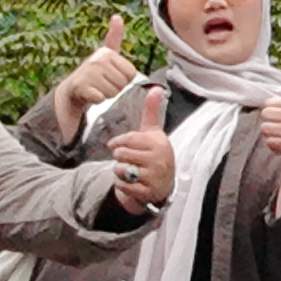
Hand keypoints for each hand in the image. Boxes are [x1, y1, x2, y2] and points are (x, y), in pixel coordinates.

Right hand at [51, 13, 138, 133]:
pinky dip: (97, 100)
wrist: (71, 91)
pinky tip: (90, 95)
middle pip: (123, 83)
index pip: (132, 74)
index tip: (112, 76)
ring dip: (106, 95)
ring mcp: (88, 72)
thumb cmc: (94, 73)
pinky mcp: (80, 86)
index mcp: (107, 52)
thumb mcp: (106, 55)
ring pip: (113, 92)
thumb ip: (114, 37)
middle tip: (103, 84)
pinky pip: (101, 98)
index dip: (124, 79)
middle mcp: (97, 59)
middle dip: (115, 88)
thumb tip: (117, 16)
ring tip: (96, 88)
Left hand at [107, 86, 175, 211]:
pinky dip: (122, 185)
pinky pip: (122, 186)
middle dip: (119, 157)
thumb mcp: (154, 132)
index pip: (128, 139)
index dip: (118, 142)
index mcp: (158, 143)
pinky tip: (131, 182)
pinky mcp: (147, 192)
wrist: (165, 183)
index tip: (115, 145)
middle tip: (127, 159)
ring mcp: (153, 177)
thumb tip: (156, 87)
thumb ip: (152, 110)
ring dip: (119, 172)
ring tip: (129, 170)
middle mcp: (158, 160)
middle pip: (121, 155)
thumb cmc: (155, 154)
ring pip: (120, 170)